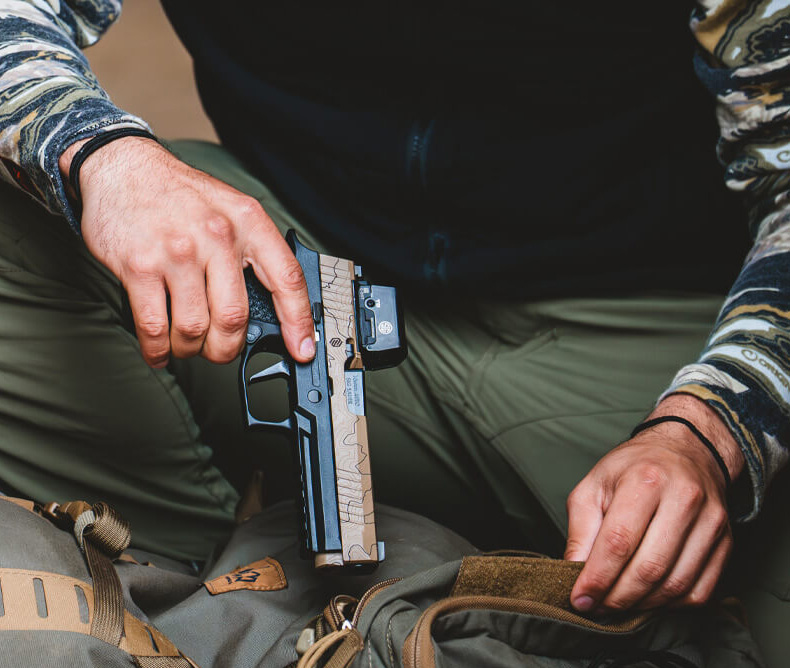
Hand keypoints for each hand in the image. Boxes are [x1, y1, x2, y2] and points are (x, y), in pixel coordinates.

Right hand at [59, 136, 314, 367]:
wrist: (125, 167)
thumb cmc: (181, 195)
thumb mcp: (232, 209)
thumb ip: (253, 253)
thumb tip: (271, 309)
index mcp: (248, 222)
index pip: (287, 279)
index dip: (298, 321)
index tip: (302, 349)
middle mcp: (217, 236)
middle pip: (234, 317)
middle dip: (227, 348)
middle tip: (220, 350)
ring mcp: (177, 252)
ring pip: (193, 328)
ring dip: (190, 349)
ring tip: (186, 344)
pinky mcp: (139, 266)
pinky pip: (154, 326)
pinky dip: (157, 349)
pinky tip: (159, 350)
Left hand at [564, 395, 743, 611]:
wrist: (686, 451)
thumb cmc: (633, 469)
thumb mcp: (594, 485)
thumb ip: (581, 529)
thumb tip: (574, 573)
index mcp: (646, 479)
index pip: (618, 541)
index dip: (597, 578)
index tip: (581, 599)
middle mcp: (684, 499)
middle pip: (649, 568)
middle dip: (618, 597)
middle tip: (598, 607)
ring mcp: (711, 522)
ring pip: (676, 585)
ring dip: (643, 605)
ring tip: (620, 604)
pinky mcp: (726, 542)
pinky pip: (700, 591)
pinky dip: (671, 605)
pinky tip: (650, 598)